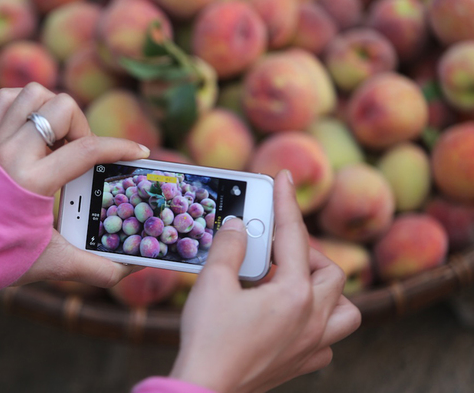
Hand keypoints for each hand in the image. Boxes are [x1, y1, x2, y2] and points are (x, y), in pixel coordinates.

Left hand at [0, 83, 148, 286]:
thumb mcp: (54, 264)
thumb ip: (97, 269)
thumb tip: (131, 270)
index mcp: (31, 182)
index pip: (86, 150)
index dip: (120, 148)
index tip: (138, 152)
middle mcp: (11, 153)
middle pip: (60, 108)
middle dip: (82, 125)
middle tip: (82, 153)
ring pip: (34, 94)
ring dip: (54, 110)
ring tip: (60, 139)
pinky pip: (8, 99)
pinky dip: (28, 105)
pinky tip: (36, 131)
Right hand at [169, 171, 360, 392]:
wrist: (204, 389)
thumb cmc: (208, 339)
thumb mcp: (212, 283)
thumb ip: (230, 248)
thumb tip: (239, 225)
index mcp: (293, 295)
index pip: (293, 237)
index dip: (286, 203)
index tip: (282, 178)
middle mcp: (312, 320)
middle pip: (332, 273)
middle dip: (308, 252)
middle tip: (278, 247)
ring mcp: (311, 346)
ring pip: (345, 311)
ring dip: (327, 290)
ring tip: (297, 283)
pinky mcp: (300, 364)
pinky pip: (328, 341)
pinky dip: (318, 323)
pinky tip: (293, 319)